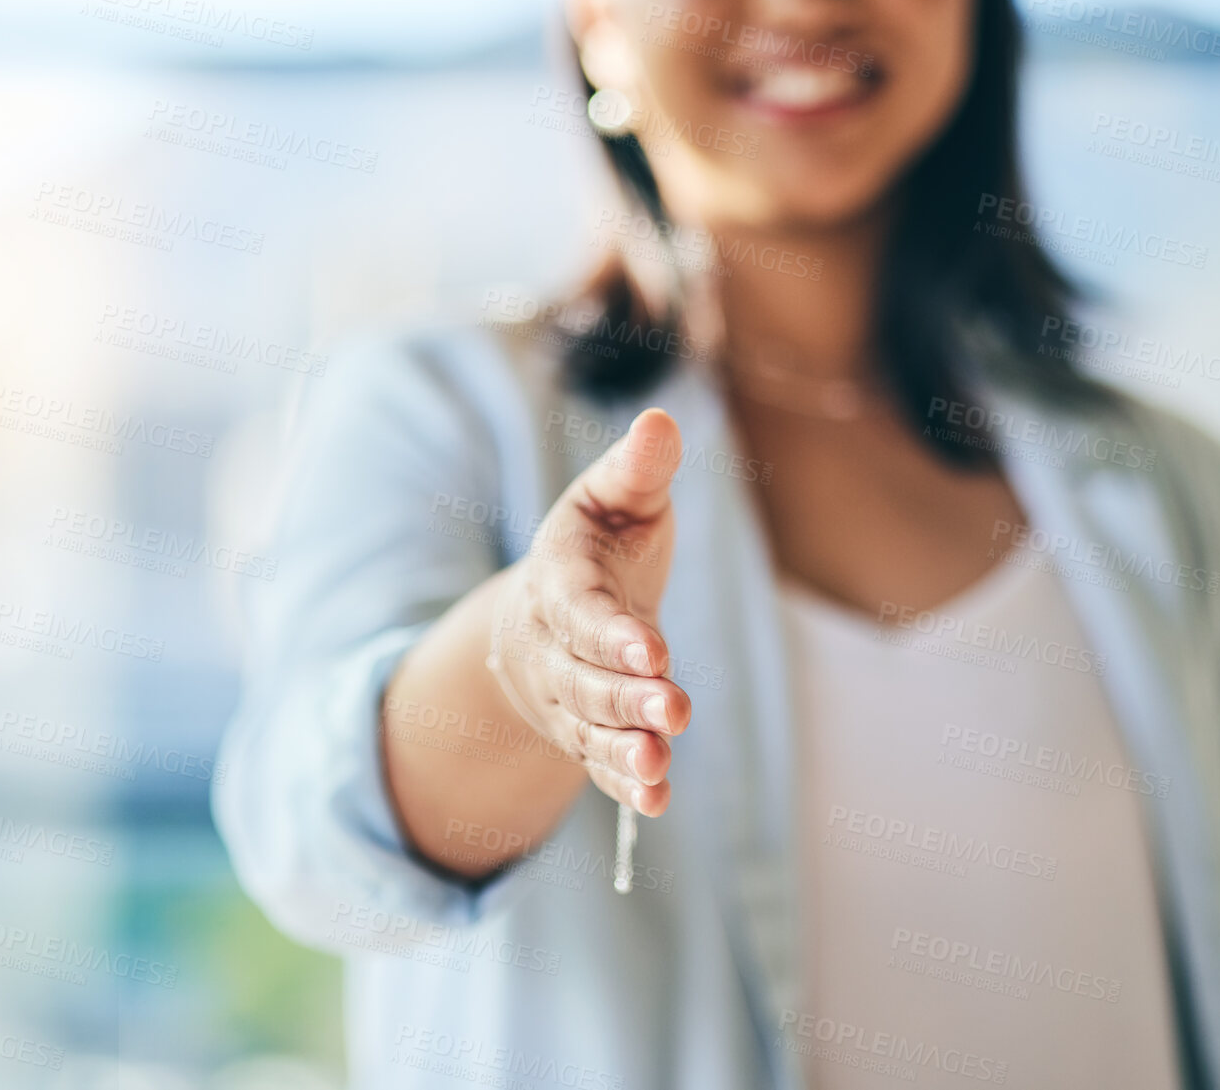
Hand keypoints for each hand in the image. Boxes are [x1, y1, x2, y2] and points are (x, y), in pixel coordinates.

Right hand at [488, 408, 688, 816]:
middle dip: (625, 697)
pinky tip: (656, 799)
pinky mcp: (584, 730)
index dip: (611, 633)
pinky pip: (598, 761)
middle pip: (584, 677)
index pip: (582, 611)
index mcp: (559, 580)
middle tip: (671, 709)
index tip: (652, 651)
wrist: (548, 610)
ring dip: (624, 747)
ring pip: (589, 725)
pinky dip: (624, 784)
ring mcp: (565, 695)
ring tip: (659, 763)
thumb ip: (638, 467)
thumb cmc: (596, 544)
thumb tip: (661, 420)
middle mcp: (553, 645)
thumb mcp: (612, 497)